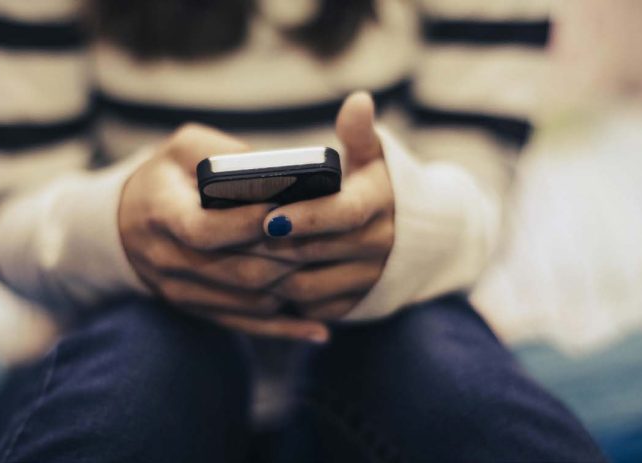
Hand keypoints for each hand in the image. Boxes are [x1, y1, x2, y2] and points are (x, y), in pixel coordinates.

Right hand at [119, 123, 329, 341]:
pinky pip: (245, 326)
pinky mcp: (197, 310)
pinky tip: (318, 328)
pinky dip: (283, 329)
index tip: (287, 210)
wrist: (123, 223)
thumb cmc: (166, 177)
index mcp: (161, 214)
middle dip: (285, 258)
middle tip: (327, 243)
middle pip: (237, 271)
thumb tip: (280, 175)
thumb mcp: (183, 148)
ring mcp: (182, 291)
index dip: (247, 224)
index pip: (205, 230)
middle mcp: (168, 260)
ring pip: (247, 302)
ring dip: (291, 290)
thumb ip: (225, 154)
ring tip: (328, 273)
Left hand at [248, 92, 394, 319]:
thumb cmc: (377, 186)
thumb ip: (360, 132)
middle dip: (270, 246)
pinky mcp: (353, 305)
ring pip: (306, 286)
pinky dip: (280, 298)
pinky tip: (252, 280)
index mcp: (380, 204)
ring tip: (234, 257)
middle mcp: (378, 246)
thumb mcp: (374, 156)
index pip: (342, 213)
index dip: (306, 216)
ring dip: (268, 275)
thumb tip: (358, 101)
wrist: (414, 237)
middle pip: (315, 252)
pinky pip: (310, 308)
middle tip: (228, 238)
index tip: (271, 215)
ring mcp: (366, 279)